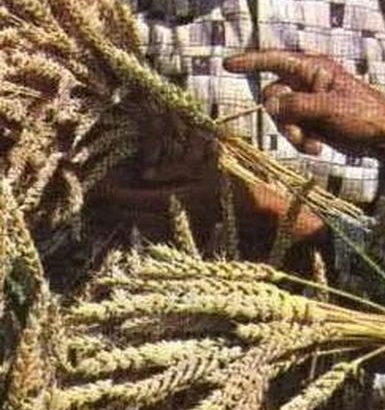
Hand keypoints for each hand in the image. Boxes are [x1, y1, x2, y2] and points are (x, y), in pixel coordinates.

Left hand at [90, 132, 324, 253]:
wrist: (263, 217)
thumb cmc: (238, 188)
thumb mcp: (206, 170)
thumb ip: (173, 172)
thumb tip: (143, 175)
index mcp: (175, 201)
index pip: (130, 199)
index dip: (110, 192)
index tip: (97, 185)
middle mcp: (172, 220)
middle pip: (129, 216)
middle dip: (112, 205)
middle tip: (100, 194)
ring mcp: (179, 233)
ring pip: (140, 227)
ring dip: (125, 216)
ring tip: (115, 204)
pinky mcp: (187, 239)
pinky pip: (155, 232)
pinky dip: (142, 223)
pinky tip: (141, 215)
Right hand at [224, 50, 384, 158]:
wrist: (383, 138)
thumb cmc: (364, 115)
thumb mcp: (331, 109)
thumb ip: (299, 106)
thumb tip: (269, 106)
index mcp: (313, 69)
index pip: (275, 60)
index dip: (251, 62)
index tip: (227, 65)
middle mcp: (306, 83)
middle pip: (272, 97)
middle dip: (282, 119)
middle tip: (300, 134)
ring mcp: (307, 103)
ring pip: (279, 118)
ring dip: (292, 134)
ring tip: (313, 145)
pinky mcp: (310, 122)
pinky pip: (291, 131)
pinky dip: (300, 142)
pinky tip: (317, 149)